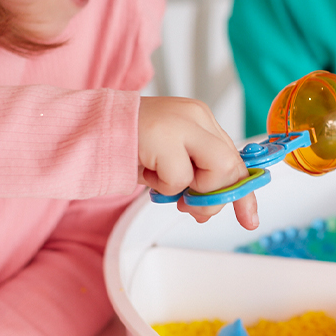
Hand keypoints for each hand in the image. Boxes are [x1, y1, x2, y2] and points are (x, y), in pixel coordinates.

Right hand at [136, 97, 258, 229]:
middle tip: (186, 203)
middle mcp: (196, 116)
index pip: (234, 158)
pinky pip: (180, 178)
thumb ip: (193, 176)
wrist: (85, 130)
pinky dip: (162, 186)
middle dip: (213, 196)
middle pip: (230, 166)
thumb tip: (209, 207)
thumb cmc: (126, 147)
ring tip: (158, 178)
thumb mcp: (168, 159)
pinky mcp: (164, 135)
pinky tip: (145, 170)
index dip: (242, 192)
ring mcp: (181, 123)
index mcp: (199, 120)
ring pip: (215, 171)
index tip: (249, 219)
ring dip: (186, 189)